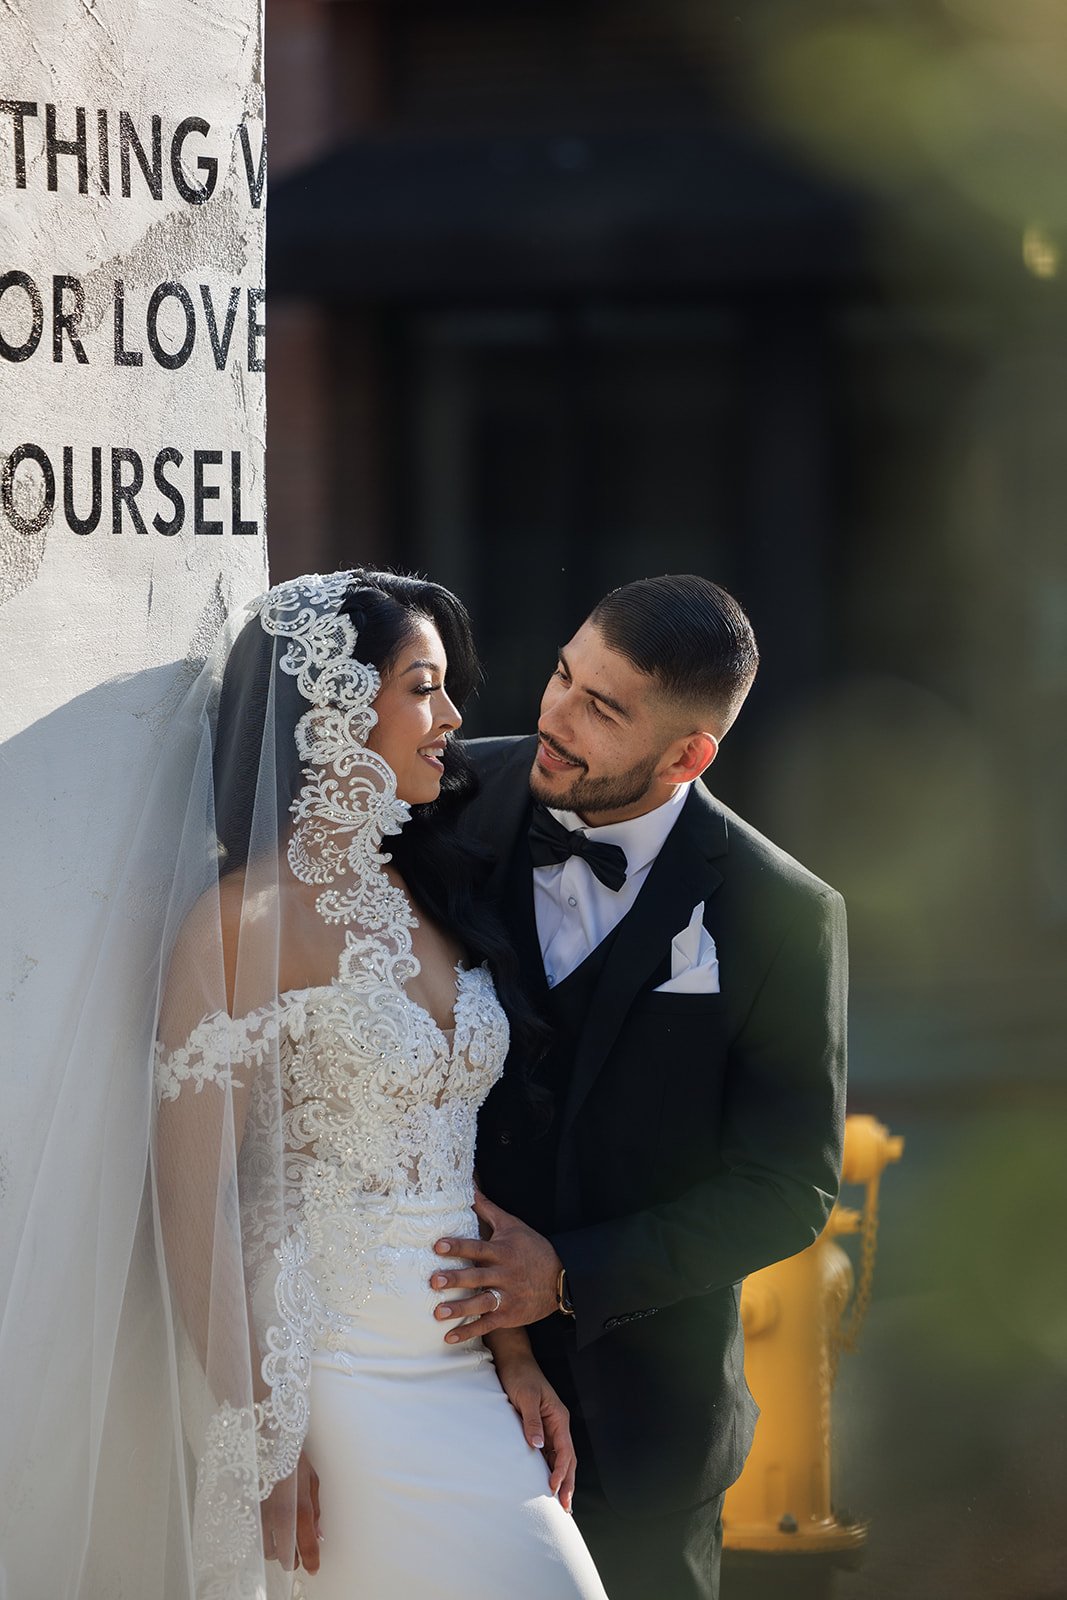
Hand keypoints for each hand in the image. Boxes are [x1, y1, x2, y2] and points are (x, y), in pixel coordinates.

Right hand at [261, 1449, 321, 1572]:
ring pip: (265, 1550)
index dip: (311, 1561)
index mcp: (299, 1508)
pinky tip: (264, 1524)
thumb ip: (315, 1509)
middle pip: (283, 1556)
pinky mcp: (244, 1512)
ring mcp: (259, 1516)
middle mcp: (278, 1518)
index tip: (313, 1567)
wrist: (264, 1437)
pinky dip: (259, 1536)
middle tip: (294, 1547)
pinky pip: (251, 1537)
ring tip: (278, 1532)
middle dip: (290, 1555)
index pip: (306, 1547)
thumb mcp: (312, 1479)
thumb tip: (319, 1535)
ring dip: (273, 1546)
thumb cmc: (291, 1456)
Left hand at [430, 1190, 560, 1341]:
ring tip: (438, 1313)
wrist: (561, 1278)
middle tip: (434, 1281)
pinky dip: (469, 1332)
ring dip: (460, 1309)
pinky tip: (449, 1337)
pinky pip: (487, 1325)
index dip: (458, 1246)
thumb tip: (470, 1188)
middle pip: (477, 1276)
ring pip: (481, 1303)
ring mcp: (507, 1296)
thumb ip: (488, 1209)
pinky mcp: (509, 1315)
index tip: (438, 1245)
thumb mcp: (513, 1226)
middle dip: (456, 1279)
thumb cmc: (532, 1247)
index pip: (477, 1248)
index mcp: (502, 1251)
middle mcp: (504, 1274)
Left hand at [490, 1340, 576, 1511]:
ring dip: (562, 1479)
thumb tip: (537, 1446)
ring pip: (561, 1458)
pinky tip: (549, 1481)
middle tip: (565, 1507)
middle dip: (568, 1483)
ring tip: (562, 1502)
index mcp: (558, 1417)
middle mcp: (558, 1424)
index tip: (552, 1489)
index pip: (565, 1451)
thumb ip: (532, 1422)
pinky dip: (552, 1469)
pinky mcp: (541, 1427)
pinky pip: (550, 1452)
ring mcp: (551, 1426)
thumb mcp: (525, 1397)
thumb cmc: (520, 1375)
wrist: (513, 1360)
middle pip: (568, 1459)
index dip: (560, 1472)